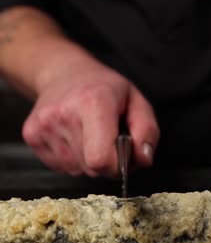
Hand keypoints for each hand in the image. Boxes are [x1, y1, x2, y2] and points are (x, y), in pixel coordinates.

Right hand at [22, 55, 159, 177]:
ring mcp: (44, 125)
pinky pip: (59, 167)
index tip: (123, 153)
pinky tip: (73, 136)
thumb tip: (143, 159)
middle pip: (90, 167)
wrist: (64, 73)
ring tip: (88, 134)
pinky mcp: (31, 134)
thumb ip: (147, 131)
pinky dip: (71, 158)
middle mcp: (64, 113)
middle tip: (107, 138)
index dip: (118, 165)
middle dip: (105, 162)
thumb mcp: (136, 101)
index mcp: (94, 102)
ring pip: (75, 169)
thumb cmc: (103, 87)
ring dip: (87, 160)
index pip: (101, 159)